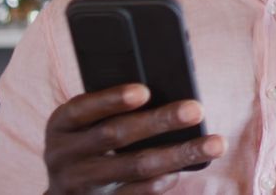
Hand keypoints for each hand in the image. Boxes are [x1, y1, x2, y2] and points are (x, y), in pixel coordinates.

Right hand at [44, 84, 226, 193]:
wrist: (65, 192)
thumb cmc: (88, 141)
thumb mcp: (87, 123)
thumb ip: (112, 110)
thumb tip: (166, 97)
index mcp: (61, 125)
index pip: (83, 108)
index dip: (112, 100)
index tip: (145, 91)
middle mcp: (63, 156)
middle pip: (116, 136)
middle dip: (160, 121)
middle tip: (196, 110)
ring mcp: (80, 184)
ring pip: (134, 167)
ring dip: (178, 154)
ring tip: (214, 144)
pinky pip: (133, 194)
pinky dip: (159, 183)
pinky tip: (180, 171)